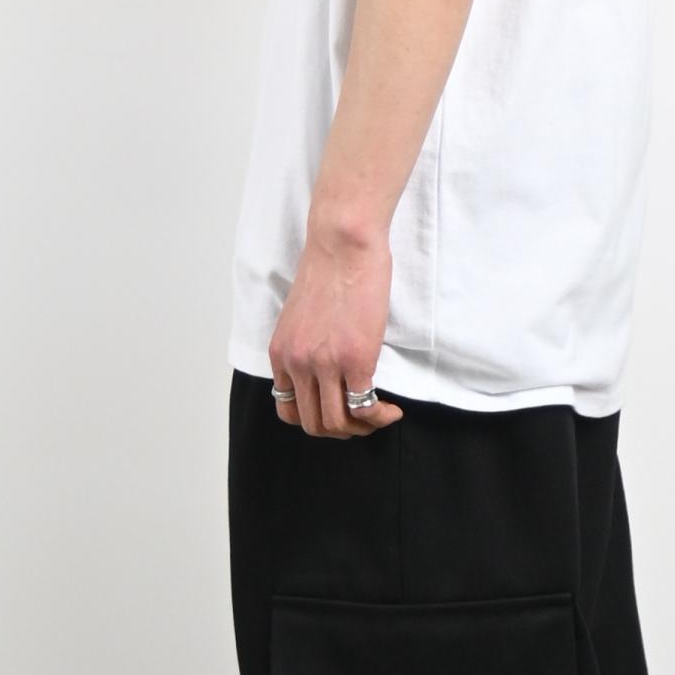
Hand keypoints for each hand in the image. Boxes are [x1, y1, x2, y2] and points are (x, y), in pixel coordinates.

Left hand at [269, 218, 405, 437]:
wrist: (343, 243)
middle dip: (340, 431)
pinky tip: (392, 410)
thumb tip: (324, 364)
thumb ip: (306, 344)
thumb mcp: (301, 314)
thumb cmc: (329, 268)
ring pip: (337, 423)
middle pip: (312, 424)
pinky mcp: (355, 359)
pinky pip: (363, 407)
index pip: (287, 410)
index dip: (314, 419)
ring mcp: (325, 364)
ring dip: (362, 429)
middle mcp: (297, 363)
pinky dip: (379, 417)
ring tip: (380, 415)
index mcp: (281, 353)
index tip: (337, 409)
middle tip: (362, 419)